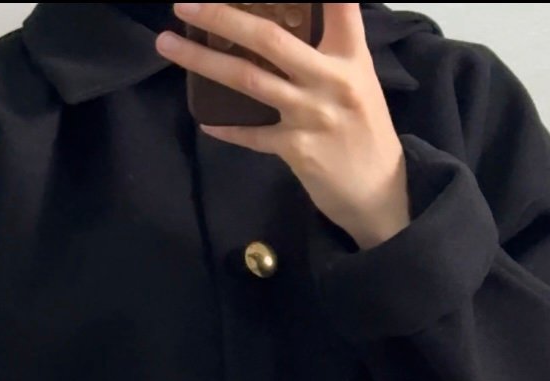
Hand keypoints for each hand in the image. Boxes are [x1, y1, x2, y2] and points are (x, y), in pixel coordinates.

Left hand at [158, 2, 409, 248]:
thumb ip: (329, 49)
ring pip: (248, 80)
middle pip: (268, 39)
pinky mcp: (297, 150)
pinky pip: (252, 134)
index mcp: (351, 56)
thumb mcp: (358, 79)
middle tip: (183, 3)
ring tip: (168, 44)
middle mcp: (331, 80)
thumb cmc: (366, 129)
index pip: (338, 5)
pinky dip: (226, 127)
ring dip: (202, 61)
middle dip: (221, 17)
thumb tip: (285, 23)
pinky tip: (205, 119)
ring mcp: (311, 115)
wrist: (380, 193)